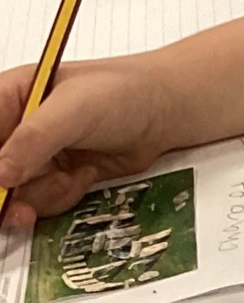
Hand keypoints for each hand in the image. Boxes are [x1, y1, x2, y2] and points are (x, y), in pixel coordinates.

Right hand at [0, 58, 180, 230]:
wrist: (168, 111)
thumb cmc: (124, 92)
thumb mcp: (75, 109)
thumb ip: (34, 139)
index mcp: (7, 98)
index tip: (0, 184)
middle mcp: (15, 129)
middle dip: (5, 194)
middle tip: (19, 209)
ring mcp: (33, 156)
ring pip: (11, 195)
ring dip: (39, 196)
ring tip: (69, 179)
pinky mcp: (54, 178)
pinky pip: (39, 203)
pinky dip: (60, 197)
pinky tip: (84, 177)